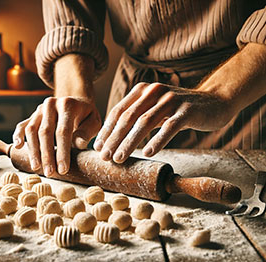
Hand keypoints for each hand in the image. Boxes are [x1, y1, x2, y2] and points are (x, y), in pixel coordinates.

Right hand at [13, 96, 100, 176]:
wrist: (76, 101)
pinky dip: (18, 136)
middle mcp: (51, 104)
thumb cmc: (86, 116)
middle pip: (45, 132)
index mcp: (67, 105)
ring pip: (31, 130)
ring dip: (33, 150)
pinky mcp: (32, 115)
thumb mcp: (94, 121)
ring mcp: (39, 109)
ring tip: (37, 167)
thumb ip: (87, 132)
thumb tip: (78, 145)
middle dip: (47, 155)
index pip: (63, 131)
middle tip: (49, 172)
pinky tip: (18, 147)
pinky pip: (22, 125)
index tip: (63, 169)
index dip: (62, 152)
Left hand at [93, 82, 234, 161]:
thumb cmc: (178, 110)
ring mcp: (171, 99)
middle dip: (113, 139)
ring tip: (120, 158)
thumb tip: (112, 140)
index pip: (118, 111)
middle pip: (128, 117)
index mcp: (142, 90)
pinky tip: (147, 152)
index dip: (106, 130)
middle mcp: (153, 91)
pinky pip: (169, 127)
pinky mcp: (187, 110)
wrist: (215, 101)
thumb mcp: (154, 109)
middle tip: (104, 157)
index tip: (98, 148)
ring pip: (144, 122)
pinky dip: (157, 140)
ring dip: (129, 142)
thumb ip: (136, 117)